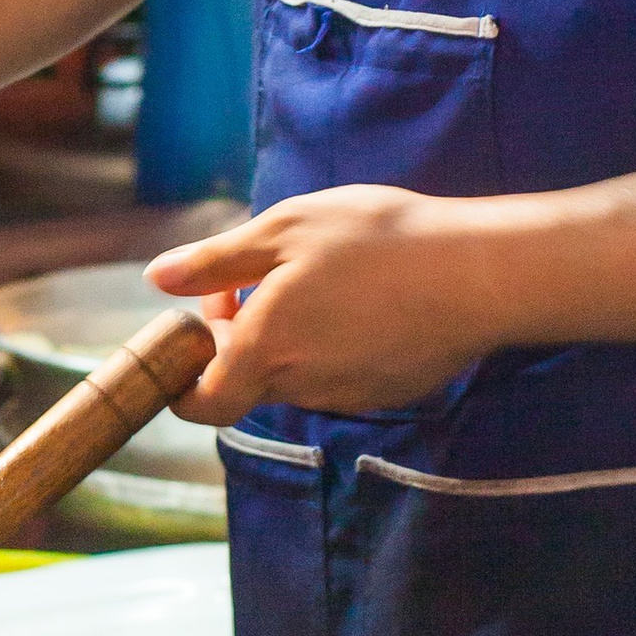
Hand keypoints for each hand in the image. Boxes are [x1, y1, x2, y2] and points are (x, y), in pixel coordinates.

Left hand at [147, 185, 520, 420]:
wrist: (478, 272)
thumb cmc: (376, 242)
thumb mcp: (283, 230)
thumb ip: (215, 261)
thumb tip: (158, 279)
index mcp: (265, 350)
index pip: (201, 405)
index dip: (185, 379)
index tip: (195, 330)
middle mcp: (302, 386)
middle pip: (247, 381)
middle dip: (237, 338)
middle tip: (257, 277)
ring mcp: (348, 394)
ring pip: (294, 376)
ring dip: (286, 338)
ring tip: (316, 277)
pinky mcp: (387, 391)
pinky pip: (338, 375)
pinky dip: (331, 344)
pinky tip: (361, 297)